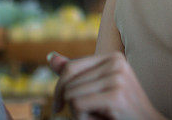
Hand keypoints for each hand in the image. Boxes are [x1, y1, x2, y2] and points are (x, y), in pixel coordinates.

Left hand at [47, 51, 164, 119]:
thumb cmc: (120, 111)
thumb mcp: (97, 89)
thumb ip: (76, 74)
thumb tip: (51, 57)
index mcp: (113, 58)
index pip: (70, 67)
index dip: (59, 88)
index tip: (59, 105)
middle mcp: (116, 62)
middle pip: (68, 80)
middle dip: (69, 102)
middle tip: (84, 115)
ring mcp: (117, 77)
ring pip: (71, 94)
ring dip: (77, 112)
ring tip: (96, 116)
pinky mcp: (115, 95)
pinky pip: (77, 105)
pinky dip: (81, 118)